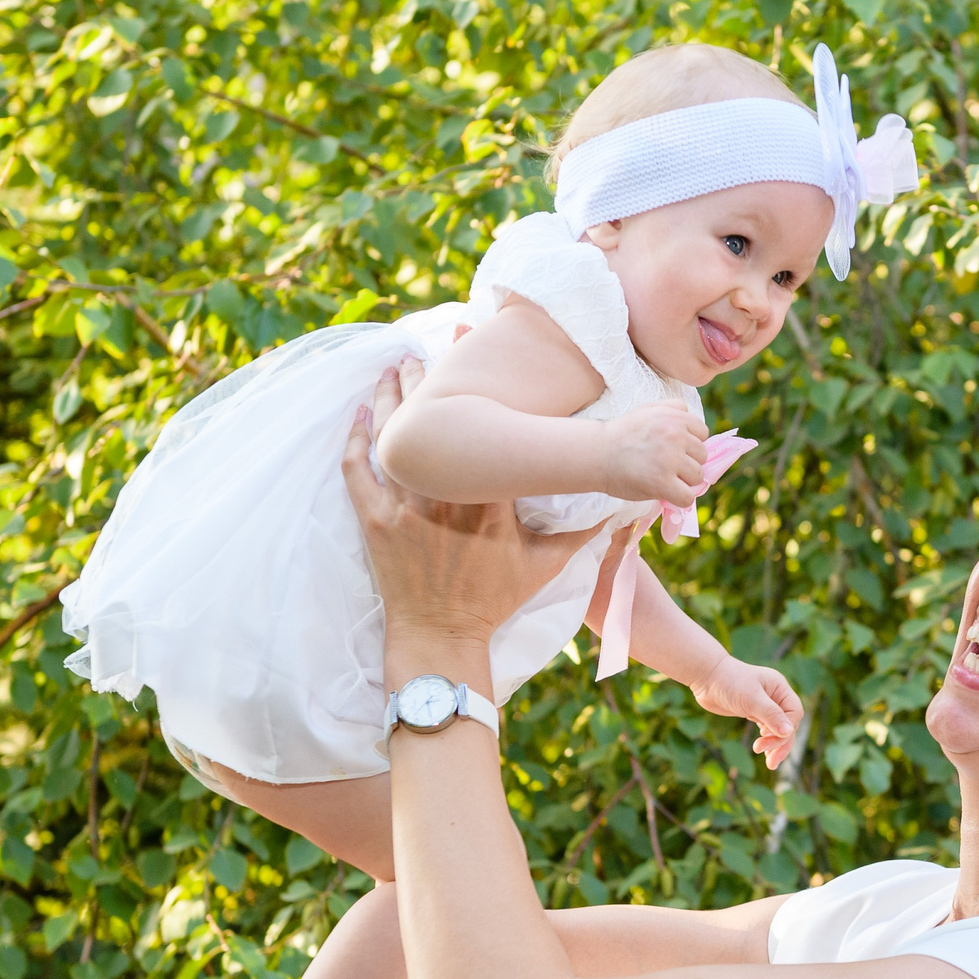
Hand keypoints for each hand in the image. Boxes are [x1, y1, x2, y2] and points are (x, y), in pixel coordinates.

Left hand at [343, 365, 604, 643]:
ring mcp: (405, 504)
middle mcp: (445, 492)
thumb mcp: (547, 565)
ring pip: (394, 435)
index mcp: (488, 495)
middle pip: (434, 420)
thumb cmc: (494, 600)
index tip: (481, 355)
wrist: (442, 635)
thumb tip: (622, 507)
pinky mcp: (375, 520)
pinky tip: (360, 413)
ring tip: (395, 364)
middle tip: (433, 342)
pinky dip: (356, 437)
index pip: (486, 428)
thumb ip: (583, 533)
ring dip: (393, 395)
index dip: (484, 388)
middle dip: (430, 375)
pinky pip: (357, 469)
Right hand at [598, 400, 707, 504]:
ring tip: (663, 478)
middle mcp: (675, 436)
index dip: (690, 444)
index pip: (702, 433)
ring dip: (684, 481)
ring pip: (697, 476)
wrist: (596, 454)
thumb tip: (692, 418)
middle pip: (702, 456)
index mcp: (674, 417)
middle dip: (687, 462)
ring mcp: (670, 460)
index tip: (674, 450)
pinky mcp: (662, 483)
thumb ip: (673, 408)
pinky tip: (666, 493)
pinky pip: (688, 497)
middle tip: (666, 466)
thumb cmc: (621, 434)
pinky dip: (679, 499)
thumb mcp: (648, 409)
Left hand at [689, 657, 804, 770]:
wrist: (706, 677)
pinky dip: (767, 741)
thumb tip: (789, 732)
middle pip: (787, 724)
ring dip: (775, 746)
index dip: (786, 728)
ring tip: (770, 764)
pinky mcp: (754, 712)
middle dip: (780, 743)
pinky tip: (764, 752)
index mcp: (780, 688)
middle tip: (771, 763)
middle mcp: (776, 696)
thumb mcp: (751, 698)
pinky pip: (767, 729)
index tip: (768, 737)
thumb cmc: (728, 682)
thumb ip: (770, 715)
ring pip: (777, 729)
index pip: (794, 713)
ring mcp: (765, 705)